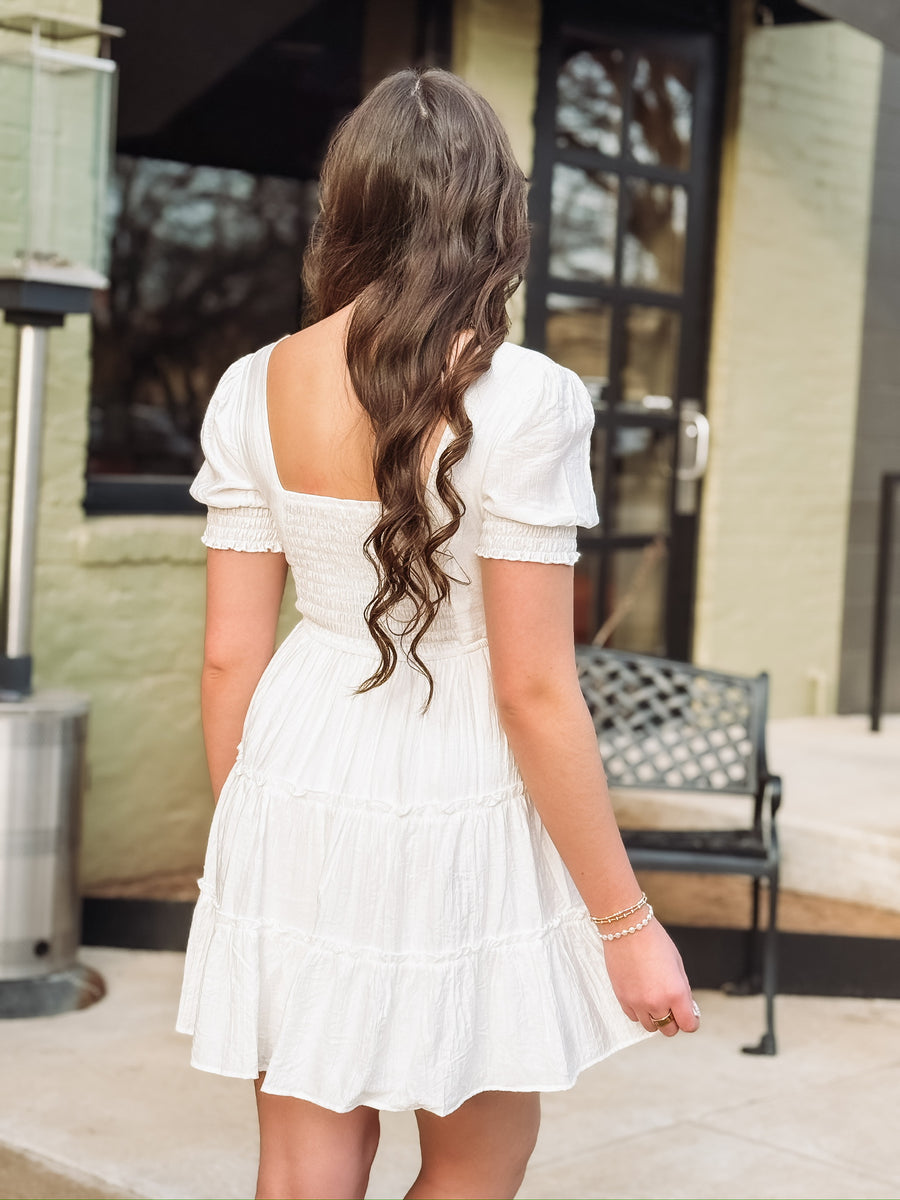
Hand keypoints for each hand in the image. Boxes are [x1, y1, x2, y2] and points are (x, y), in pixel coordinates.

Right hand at [601, 916, 700, 1036]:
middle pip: (669, 1030)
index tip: (689, 1014)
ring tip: (655, 1000)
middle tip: (672, 1007)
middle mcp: (657, 1002)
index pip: (688, 1025)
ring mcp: (637, 1002)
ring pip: (650, 1027)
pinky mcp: (622, 998)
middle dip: (674, 1021)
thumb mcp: (677, 964)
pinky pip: (633, 1017)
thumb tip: (685, 1007)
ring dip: (655, 1018)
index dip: (691, 1021)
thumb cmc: (654, 941)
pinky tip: (641, 996)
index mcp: (676, 993)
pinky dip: (639, 1012)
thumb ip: (682, 990)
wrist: (626, 928)